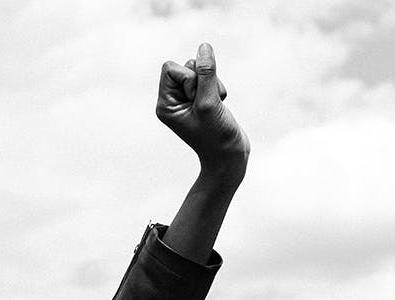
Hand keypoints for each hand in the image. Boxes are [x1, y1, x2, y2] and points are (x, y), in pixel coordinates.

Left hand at [156, 43, 249, 165]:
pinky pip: (209, 78)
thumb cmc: (216, 136)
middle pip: (186, 66)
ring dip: (213, 83)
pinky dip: (218, 88)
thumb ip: (207, 73)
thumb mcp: (210, 102)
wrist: (229, 157)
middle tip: (207, 103)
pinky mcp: (201, 99)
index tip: (196, 99)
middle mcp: (172, 101)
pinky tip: (220, 106)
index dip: (188, 77)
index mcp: (165, 104)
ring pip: (200, 70)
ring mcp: (187, 100)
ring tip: (216, 105)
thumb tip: (204, 46)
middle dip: (202, 80)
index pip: (170, 68)